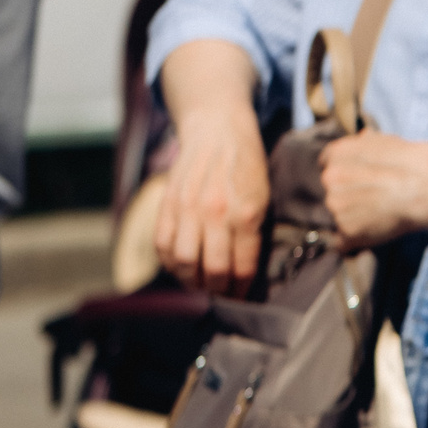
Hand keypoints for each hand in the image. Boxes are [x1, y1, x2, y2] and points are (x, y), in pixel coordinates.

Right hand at [156, 107, 270, 294]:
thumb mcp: (264, 196)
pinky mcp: (167, 205)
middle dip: (219, 291)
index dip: (242, 289)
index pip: (242, 266)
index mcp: (247, 212)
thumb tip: (247, 272)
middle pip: (213, 270)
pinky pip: (163, 246)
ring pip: (184, 263)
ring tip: (202, 286)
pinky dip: (170, 264)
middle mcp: (215, 213)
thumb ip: (255, 232)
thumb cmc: (248, 165)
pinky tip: (181, 268)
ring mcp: (188, 209)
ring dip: (192, 282)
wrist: (217, 130)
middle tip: (223, 296)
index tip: (243, 298)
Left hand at [318, 132, 427, 250]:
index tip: (359, 180)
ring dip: (352, 218)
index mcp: (336, 155)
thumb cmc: (410, 162)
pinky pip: (343, 240)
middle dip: (347, 196)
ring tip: (379, 214)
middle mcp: (329, 179)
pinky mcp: (346, 229)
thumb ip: (364, 143)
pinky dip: (355, 238)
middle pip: (331, 192)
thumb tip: (362, 138)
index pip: (327, 166)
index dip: (345, 174)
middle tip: (374, 198)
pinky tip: (375, 230)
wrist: (425, 185)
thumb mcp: (384, 141)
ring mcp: (336, 206)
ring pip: (337, 216)